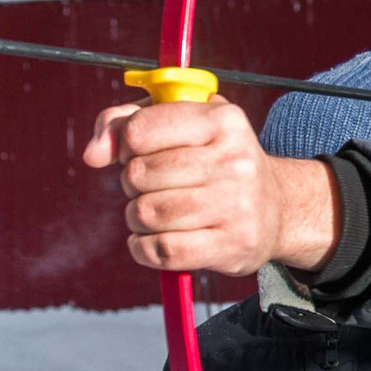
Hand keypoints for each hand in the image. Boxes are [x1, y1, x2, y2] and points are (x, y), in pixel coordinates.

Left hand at [82, 97, 339, 274]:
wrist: (278, 209)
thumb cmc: (215, 161)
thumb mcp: (181, 125)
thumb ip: (125, 123)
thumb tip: (93, 154)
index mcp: (223, 120)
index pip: (140, 131)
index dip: (126, 144)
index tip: (140, 151)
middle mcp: (235, 160)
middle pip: (138, 174)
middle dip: (132, 183)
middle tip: (153, 185)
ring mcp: (237, 206)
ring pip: (146, 213)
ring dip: (138, 217)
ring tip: (157, 212)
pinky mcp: (232, 246)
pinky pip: (161, 250)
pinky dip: (144, 248)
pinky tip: (155, 239)